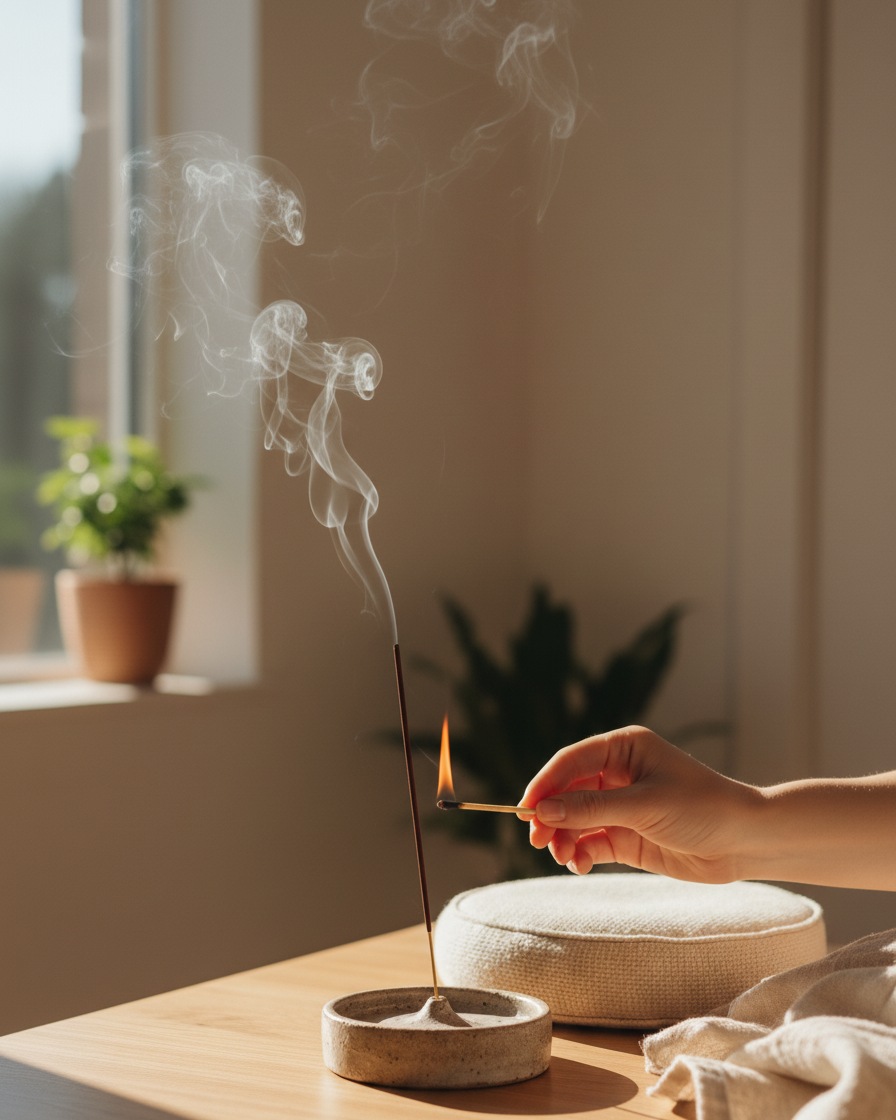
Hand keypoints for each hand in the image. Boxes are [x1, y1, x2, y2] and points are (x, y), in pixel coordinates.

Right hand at [520, 726, 759, 881]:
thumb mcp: (644, 805)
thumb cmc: (703, 807)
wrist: (746, 842)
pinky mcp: (628, 836)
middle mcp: (618, 773)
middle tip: (537, 839)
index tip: (525, 809)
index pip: (571, 761)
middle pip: (568, 792)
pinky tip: (579, 866)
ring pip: (576, 820)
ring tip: (562, 857)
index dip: (544, 784)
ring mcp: (621, 806)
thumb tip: (543, 810)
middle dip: (551, 815)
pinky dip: (581, 854)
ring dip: (564, 837)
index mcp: (623, 749)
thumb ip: (592, 808)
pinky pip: (591, 842)